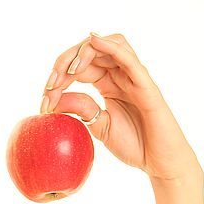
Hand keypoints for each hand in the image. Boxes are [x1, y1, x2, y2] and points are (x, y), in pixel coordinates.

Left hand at [41, 33, 202, 183]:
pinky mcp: (145, 84)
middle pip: (90, 51)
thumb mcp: (98, 126)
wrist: (160, 162)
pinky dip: (110, 46)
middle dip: (64, 64)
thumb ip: (80, 109)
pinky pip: (128, 57)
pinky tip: (94, 40)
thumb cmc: (135, 144)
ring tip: (67, 72)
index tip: (43, 101)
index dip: (58, 77)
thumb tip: (54, 98)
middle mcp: (121, 75)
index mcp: (108, 83)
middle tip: (49, 87)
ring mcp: (134, 77)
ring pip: (109, 46)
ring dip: (83, 52)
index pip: (79, 66)